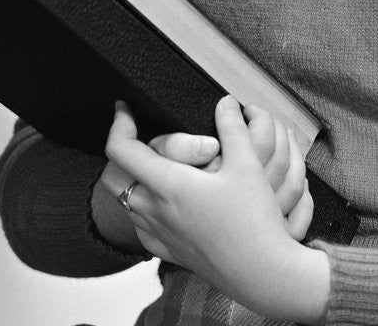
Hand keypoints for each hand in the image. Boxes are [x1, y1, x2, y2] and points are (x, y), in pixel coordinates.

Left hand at [103, 96, 328, 323]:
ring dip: (131, 179)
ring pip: (125, 202)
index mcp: (169, 185)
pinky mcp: (171, 252)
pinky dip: (143, 207)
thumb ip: (232, 127)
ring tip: (154, 162)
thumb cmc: (255, 221)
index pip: (121, 150)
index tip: (126, 108)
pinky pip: (141, 227)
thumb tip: (225, 103)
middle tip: (136, 135)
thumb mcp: (248, 163)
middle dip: (119, 151)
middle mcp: (156, 211)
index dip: (119, 123)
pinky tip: (165, 201)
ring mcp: (161, 235)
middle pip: (112, 178)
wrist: (265, 275)